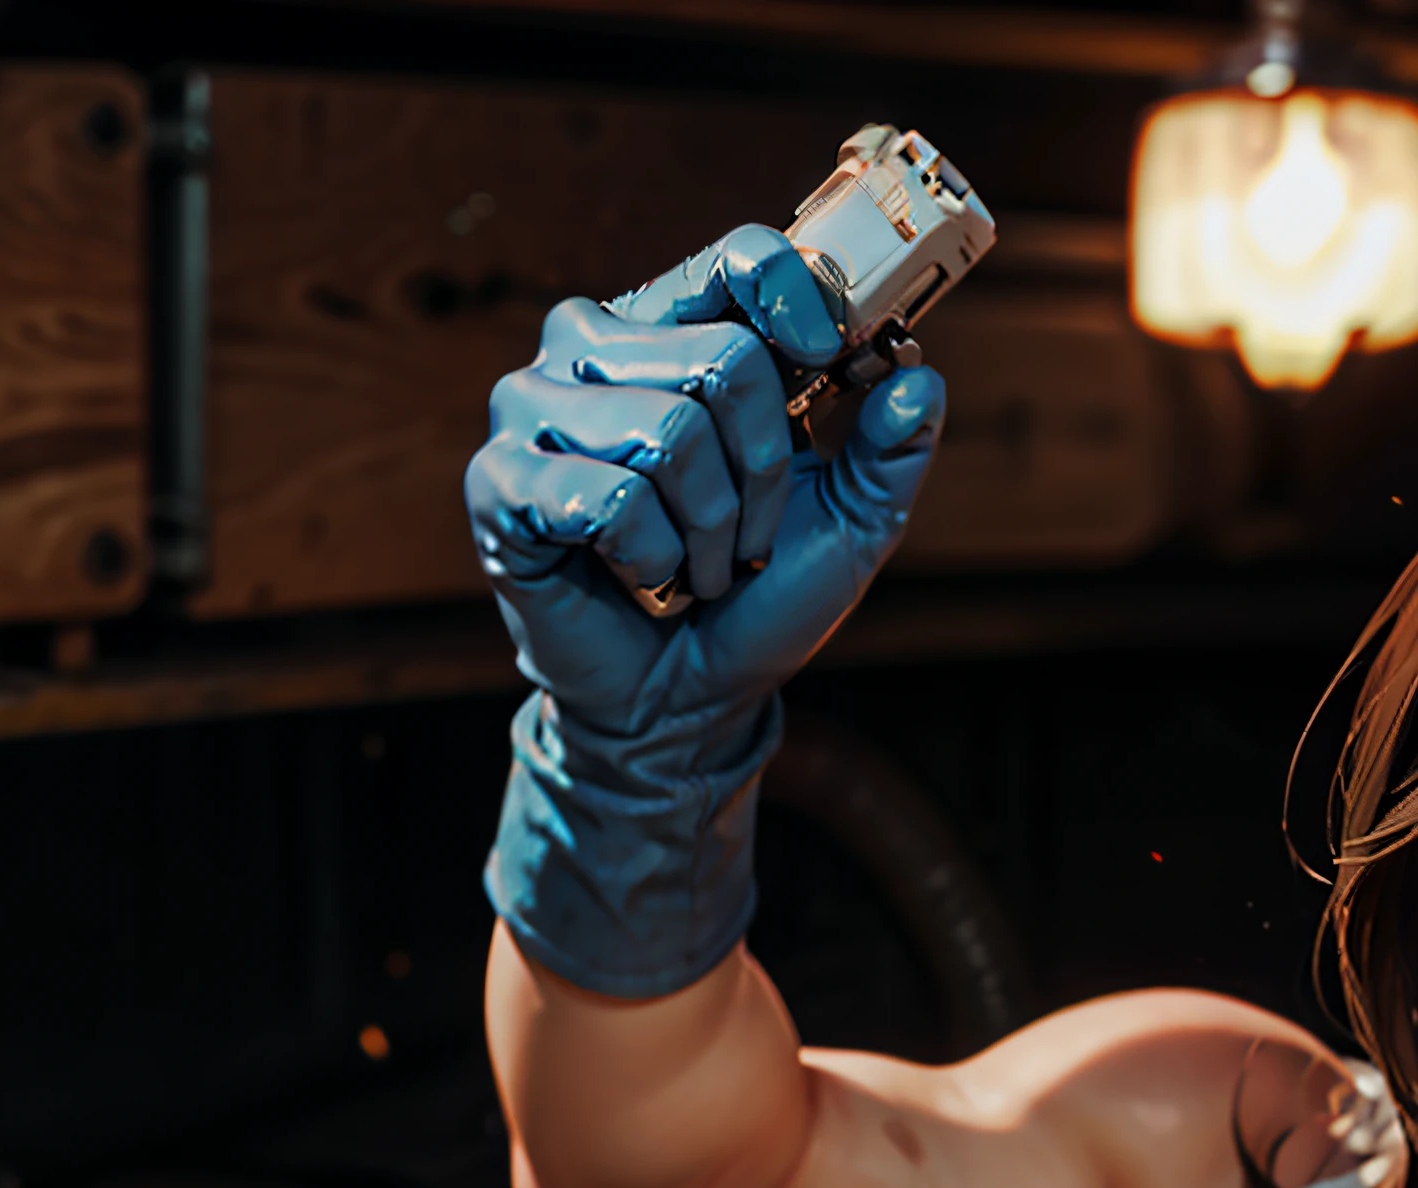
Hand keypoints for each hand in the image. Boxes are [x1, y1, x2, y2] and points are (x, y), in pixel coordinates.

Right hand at [465, 223, 948, 740]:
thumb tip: (918, 377)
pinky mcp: (499, 483)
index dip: (794, 299)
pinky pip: (609, 499)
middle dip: (762, 474)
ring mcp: (532, 410)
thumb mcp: (851, 523)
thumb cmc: (752, 598)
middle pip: (720, 359)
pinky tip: (640, 579)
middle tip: (745, 537)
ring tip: (693, 567)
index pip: (735, 258)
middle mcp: (591, 348)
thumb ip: (892, 448)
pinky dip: (652, 559)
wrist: (684, 699)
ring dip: (708, 528)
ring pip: (668, 433)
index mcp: (672, 329)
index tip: (828, 359)